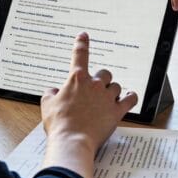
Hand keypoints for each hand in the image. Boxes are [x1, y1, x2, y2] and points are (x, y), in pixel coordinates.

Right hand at [41, 33, 137, 174]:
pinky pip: (130, 98)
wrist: (72, 142)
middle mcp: (94, 84)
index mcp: (77, 79)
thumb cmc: (59, 124)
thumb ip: (51, 93)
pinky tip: (129, 97)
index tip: (84, 36)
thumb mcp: (46, 105)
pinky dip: (130, 97)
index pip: (80, 55)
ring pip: (115, 86)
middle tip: (95, 92)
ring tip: (105, 102)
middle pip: (104, 73)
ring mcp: (107, 97)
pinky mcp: (117, 111)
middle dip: (100, 80)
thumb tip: (54, 91)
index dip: (82, 43)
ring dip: (111, 91)